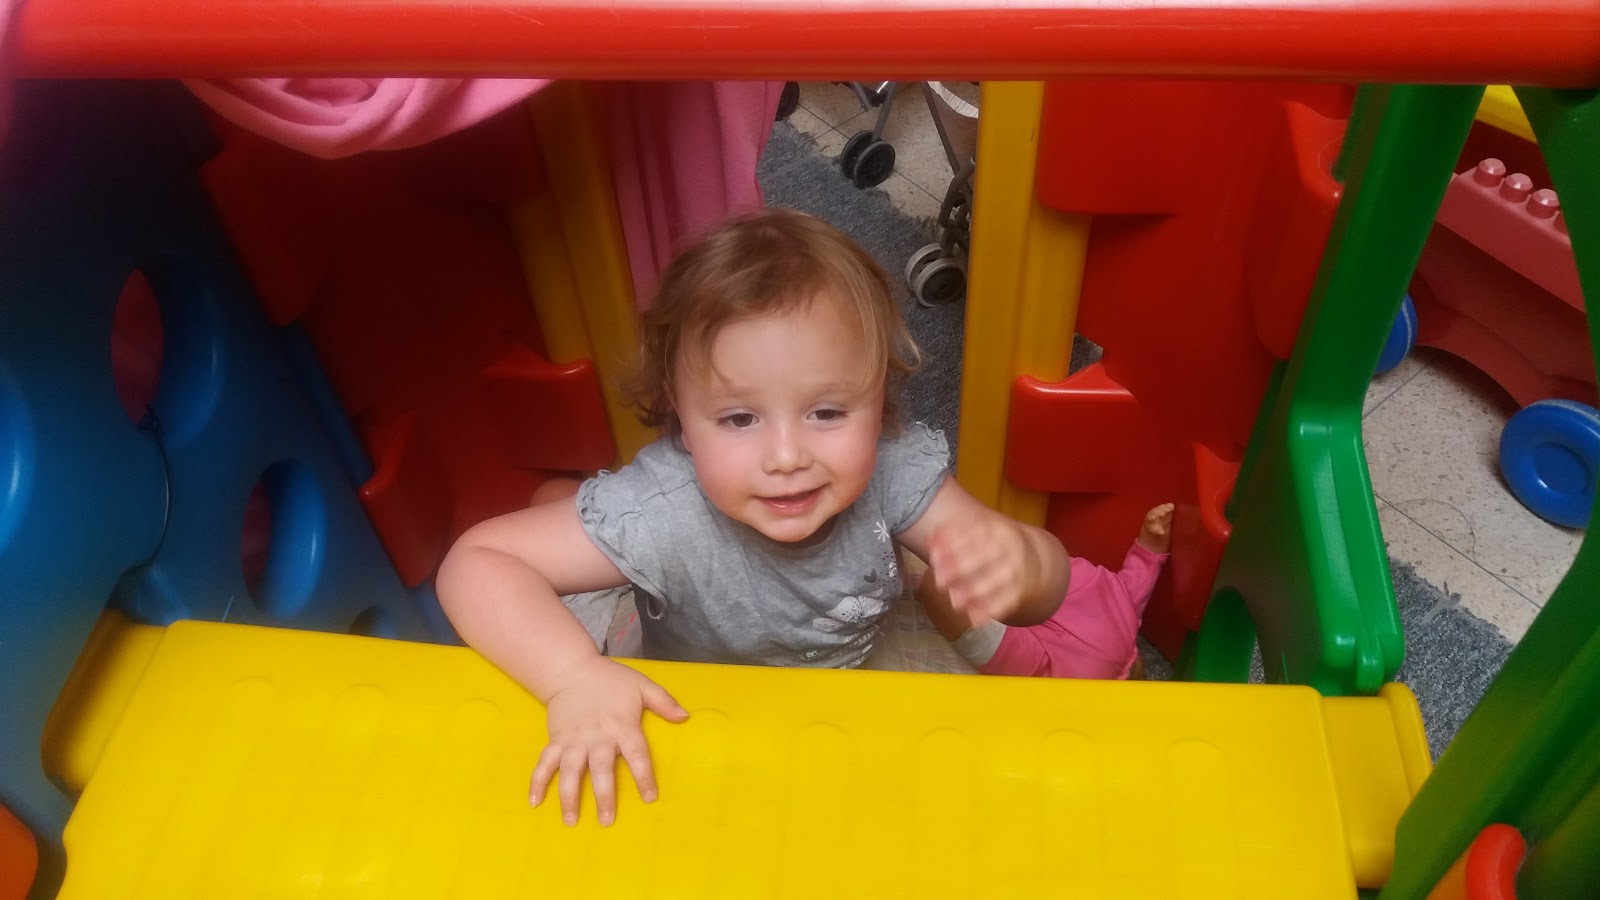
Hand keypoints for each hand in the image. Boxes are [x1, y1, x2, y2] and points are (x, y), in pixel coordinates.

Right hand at [530, 656, 688, 825]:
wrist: (572, 669)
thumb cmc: (610, 680)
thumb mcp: (642, 685)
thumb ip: (664, 702)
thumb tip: (685, 717)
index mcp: (622, 726)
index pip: (637, 756)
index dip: (643, 777)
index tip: (649, 798)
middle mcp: (597, 737)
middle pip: (601, 770)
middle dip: (604, 797)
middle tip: (606, 821)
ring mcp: (574, 740)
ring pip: (571, 772)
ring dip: (569, 797)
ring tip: (571, 821)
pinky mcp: (556, 740)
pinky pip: (545, 763)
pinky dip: (538, 782)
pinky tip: (535, 801)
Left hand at [926, 513, 1040, 622]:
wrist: (1033, 560)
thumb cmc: (993, 545)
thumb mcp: (977, 533)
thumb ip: (952, 535)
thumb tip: (929, 541)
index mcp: (997, 530)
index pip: (971, 536)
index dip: (949, 546)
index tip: (932, 556)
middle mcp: (1009, 549)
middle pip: (980, 559)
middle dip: (956, 571)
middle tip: (940, 582)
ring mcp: (1016, 571)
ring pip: (992, 584)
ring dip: (971, 595)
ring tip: (955, 602)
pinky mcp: (1020, 592)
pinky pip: (1004, 604)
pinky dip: (988, 613)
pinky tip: (973, 619)